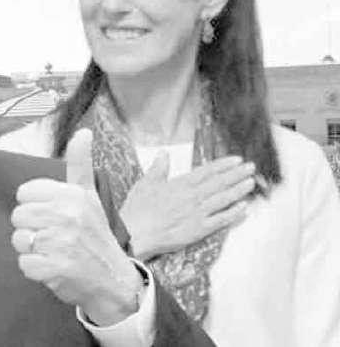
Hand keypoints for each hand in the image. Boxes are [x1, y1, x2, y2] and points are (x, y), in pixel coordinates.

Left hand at [11, 129, 141, 325]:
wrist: (113, 280)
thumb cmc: (95, 235)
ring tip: (53, 251)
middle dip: (31, 228)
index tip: (52, 214)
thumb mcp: (90, 196)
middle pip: (18, 216)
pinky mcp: (55, 268)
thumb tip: (84, 131)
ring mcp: (61, 243)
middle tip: (53, 236)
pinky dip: (35, 269)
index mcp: (73, 195)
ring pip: (19, 240)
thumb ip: (80, 164)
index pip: (25, 193)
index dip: (34, 205)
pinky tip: (52, 267)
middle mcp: (67, 216)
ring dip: (31, 249)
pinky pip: (24, 263)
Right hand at [120, 153, 254, 259]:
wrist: (136, 234)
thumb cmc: (137, 209)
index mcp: (180, 184)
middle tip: (251, 167)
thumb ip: (158, 168)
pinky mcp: (199, 230)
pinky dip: (234, 214)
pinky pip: (221, 220)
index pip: (207, 171)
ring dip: (239, 190)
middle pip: (220, 183)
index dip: (224, 165)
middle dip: (237, 174)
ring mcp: (198, 214)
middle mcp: (193, 197)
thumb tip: (164, 153)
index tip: (237, 160)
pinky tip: (244, 208)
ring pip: (224, 199)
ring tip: (251, 183)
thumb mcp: (145, 183)